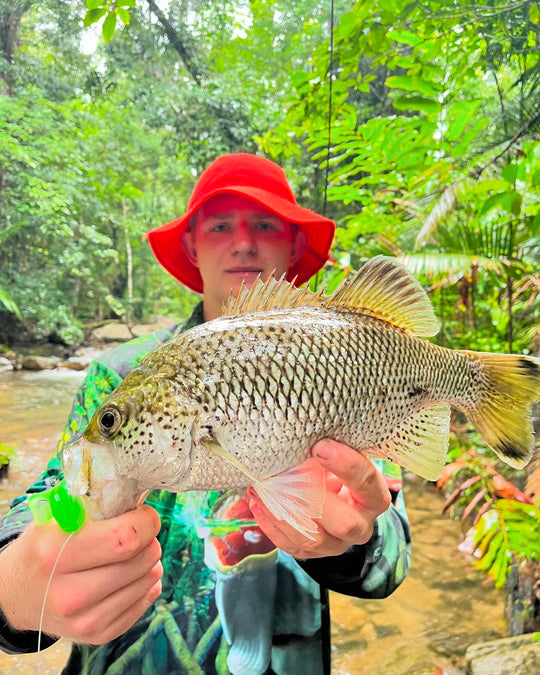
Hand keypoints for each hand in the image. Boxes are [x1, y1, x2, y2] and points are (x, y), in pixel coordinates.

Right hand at [0, 505, 161, 644]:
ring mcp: (85, 620)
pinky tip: (126, 574)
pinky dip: (144, 583)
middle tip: (137, 532)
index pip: (126, 538)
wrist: (16, 594)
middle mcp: (70, 594)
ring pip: (150, 579)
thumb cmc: (42, 547)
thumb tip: (133, 490)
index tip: (144, 514)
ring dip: (148, 560)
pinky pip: (145, 601)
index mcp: (56, 554)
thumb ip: (91, 501)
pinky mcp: (98, 634)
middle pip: (143, 558)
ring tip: (128, 553)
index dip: (145, 521)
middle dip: (149, 538)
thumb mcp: (55, 517)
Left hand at [248, 440, 391, 558]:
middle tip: (287, 473)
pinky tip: (257, 502)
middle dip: (314, 499)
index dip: (346, 465)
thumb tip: (302, 433)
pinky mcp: (314, 553)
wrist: (339, 502)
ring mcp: (337, 544)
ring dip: (284, 513)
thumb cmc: (340, 471)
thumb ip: (331, 450)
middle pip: (345, 523)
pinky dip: (272, 525)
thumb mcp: (343, 458)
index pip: (368, 483)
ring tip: (262, 487)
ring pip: (313, 539)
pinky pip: (293, 546)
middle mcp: (360, 526)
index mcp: (374, 497)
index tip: (320, 445)